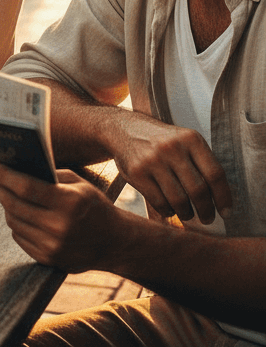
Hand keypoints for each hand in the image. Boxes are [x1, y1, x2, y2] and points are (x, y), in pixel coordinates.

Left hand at [0, 165, 123, 272]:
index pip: (25, 187)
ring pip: (13, 221)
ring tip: (3, 193)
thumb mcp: (77, 183)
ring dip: (5, 206)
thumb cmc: (93, 206)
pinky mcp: (48, 259)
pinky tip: (18, 213)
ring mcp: (53, 246)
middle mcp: (59, 227)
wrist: (115, 242)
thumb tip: (16, 167)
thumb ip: (49, 175)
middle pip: (14, 205)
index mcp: (68, 203)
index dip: (4, 176)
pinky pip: (19, 237)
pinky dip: (16, 223)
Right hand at [105, 111, 230, 223]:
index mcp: (190, 139)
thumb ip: (200, 163)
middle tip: (207, 218)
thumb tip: (218, 199)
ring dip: (187, 213)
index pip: (215, 174)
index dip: (223, 197)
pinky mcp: (136, 172)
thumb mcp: (182, 141)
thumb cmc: (160, 140)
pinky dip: (168, 211)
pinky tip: (169, 208)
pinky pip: (159, 202)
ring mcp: (152, 160)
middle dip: (206, 210)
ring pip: (179, 199)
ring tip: (187, 214)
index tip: (226, 212)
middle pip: (198, 190)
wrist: (122, 128)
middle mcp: (171, 148)